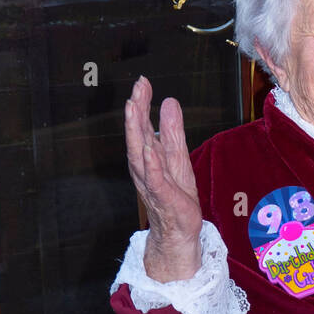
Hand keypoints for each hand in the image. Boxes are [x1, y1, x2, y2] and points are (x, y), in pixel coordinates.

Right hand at [125, 76, 202, 280]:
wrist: (178, 231)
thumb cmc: (175, 193)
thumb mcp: (178, 155)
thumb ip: (173, 130)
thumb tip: (169, 101)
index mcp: (148, 155)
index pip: (143, 125)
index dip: (142, 104)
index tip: (142, 82)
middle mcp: (145, 167)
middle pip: (137, 136)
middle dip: (136, 112)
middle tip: (135, 90)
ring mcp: (152, 182)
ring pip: (140, 154)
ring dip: (137, 132)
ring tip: (136, 110)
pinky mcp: (164, 197)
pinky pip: (155, 179)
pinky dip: (151, 164)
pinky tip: (150, 148)